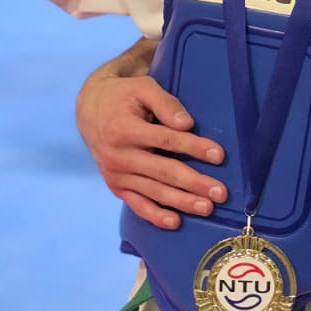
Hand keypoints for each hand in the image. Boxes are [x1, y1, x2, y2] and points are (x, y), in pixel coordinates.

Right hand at [76, 72, 228, 229]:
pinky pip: (137, 205)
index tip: (219, 155)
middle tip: (220, 193)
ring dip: (182, 202)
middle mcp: (119, 156)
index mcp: (125, 129)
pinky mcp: (116, 187)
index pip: (166, 140)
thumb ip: (165, 104)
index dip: (194, 147)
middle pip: (163, 171)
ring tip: (207, 208)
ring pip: (154, 191)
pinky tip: (175, 222)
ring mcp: (117, 174)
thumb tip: (187, 125)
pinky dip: (155, 215)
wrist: (90, 111)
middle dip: (194, 183)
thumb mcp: (142, 88)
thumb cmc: (124, 97)